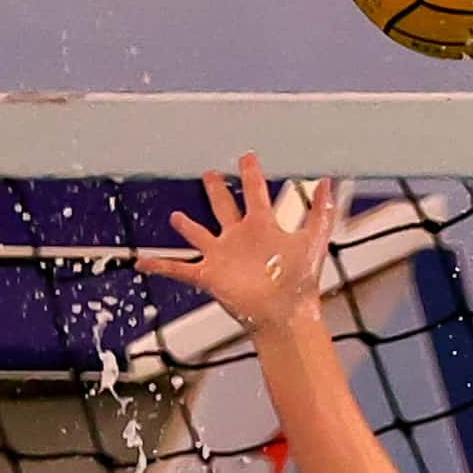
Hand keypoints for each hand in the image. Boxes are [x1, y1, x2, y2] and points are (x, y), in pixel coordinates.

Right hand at [134, 151, 337, 332]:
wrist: (285, 315)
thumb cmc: (300, 283)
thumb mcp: (312, 240)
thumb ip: (320, 211)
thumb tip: (330, 181)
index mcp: (262, 227)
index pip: (255, 193)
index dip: (251, 174)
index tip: (247, 157)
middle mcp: (240, 239)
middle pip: (224, 208)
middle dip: (216, 192)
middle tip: (210, 174)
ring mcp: (222, 257)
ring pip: (199, 236)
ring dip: (187, 227)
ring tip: (176, 217)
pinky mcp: (209, 276)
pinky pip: (178, 269)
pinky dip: (159, 266)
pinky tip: (142, 263)